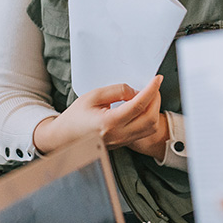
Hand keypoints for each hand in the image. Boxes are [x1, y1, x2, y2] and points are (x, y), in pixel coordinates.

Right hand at [33, 75, 164, 155]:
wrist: (65, 138)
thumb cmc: (75, 117)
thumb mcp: (92, 96)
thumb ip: (115, 91)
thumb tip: (134, 91)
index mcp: (109, 122)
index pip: (139, 105)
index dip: (151, 90)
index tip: (157, 79)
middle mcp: (119, 135)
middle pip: (150, 118)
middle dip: (156, 99)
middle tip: (153, 86)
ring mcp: (122, 141)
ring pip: (151, 127)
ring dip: (154, 110)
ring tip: (147, 96)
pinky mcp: (124, 143)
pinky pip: (144, 132)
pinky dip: (148, 117)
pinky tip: (141, 107)